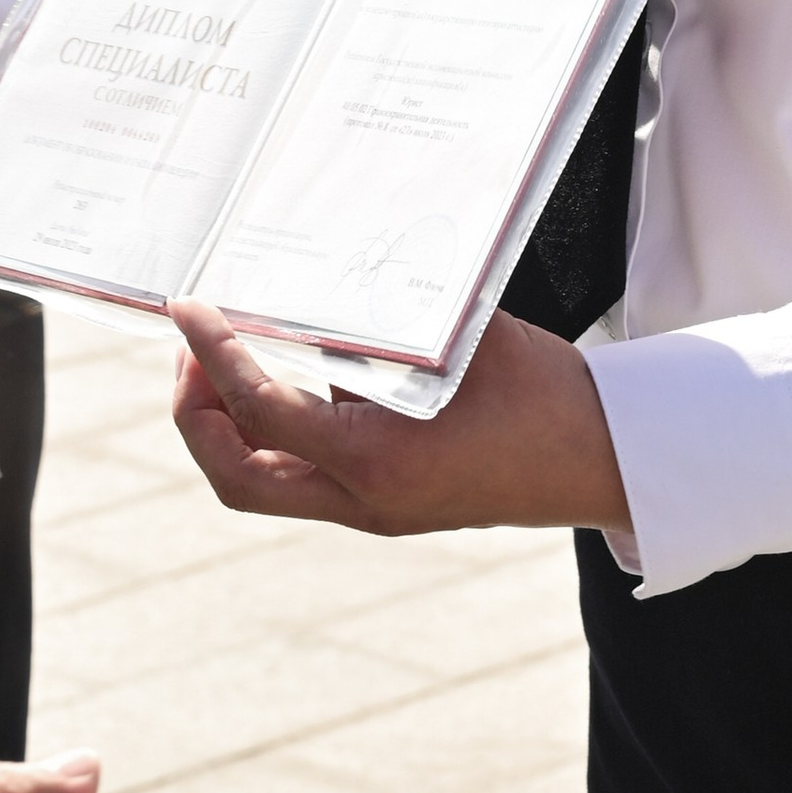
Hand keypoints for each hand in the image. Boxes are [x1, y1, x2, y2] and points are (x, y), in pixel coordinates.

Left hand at [171, 300, 629, 538]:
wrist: (602, 457)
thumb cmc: (543, 394)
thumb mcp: (458, 340)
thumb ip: (381, 323)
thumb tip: (312, 282)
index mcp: (379, 463)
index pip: (263, 410)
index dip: (214, 355)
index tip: (189, 309)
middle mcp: (365, 500)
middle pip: (235, 478)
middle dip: (195, 413)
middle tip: (193, 348)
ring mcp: (373, 509)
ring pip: (262, 482)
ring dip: (230, 423)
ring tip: (229, 354)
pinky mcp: (386, 503)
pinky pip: (302, 473)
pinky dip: (277, 426)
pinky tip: (292, 371)